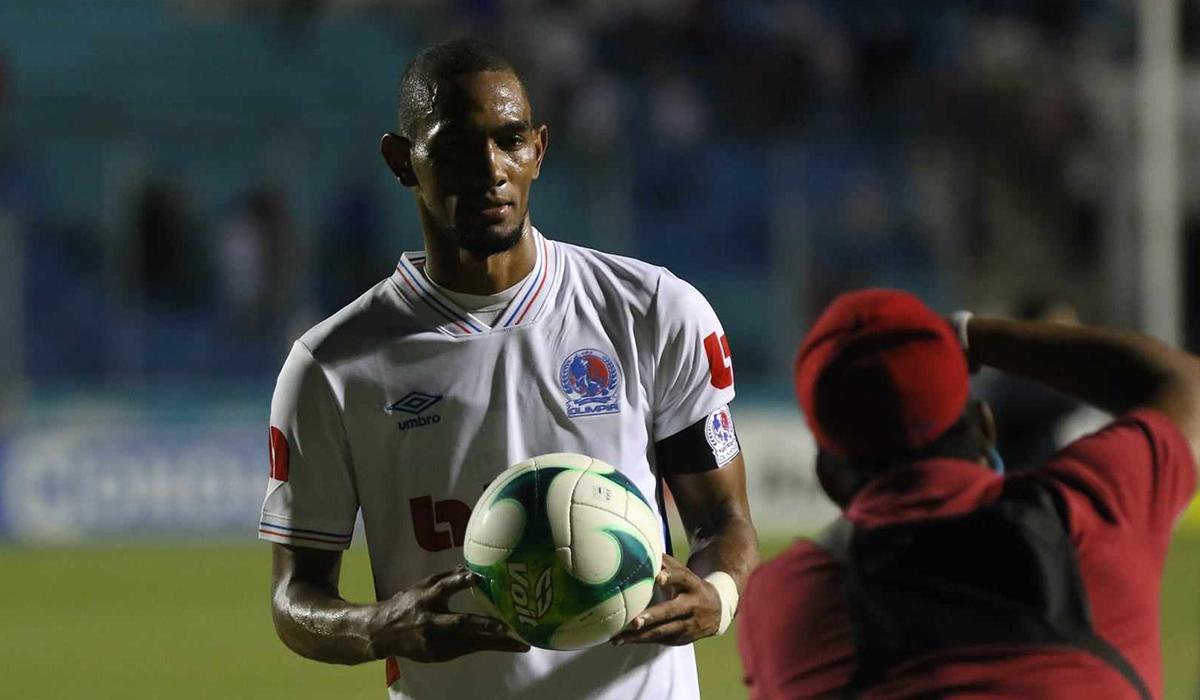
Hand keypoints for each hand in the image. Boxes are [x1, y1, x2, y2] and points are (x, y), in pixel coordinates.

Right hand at [368, 565, 530, 661]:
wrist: (383, 633)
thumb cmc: (406, 604)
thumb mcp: (422, 586)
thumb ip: (447, 578)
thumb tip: (473, 569)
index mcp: (426, 598)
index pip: (443, 587)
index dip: (459, 582)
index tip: (476, 577)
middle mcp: (431, 621)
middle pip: (461, 623)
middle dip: (486, 627)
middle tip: (510, 628)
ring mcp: (436, 642)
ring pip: (469, 643)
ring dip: (496, 644)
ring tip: (521, 644)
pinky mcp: (439, 655)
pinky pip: (467, 650)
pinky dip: (486, 648)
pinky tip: (505, 646)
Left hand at [609, 554, 720, 646]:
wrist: (717, 611)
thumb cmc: (690, 586)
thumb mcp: (684, 573)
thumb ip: (665, 563)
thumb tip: (641, 547)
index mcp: (691, 584)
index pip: (682, 578)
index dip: (671, 577)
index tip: (658, 578)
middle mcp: (691, 605)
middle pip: (671, 611)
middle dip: (653, 616)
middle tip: (634, 621)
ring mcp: (687, 625)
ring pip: (663, 630)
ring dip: (640, 635)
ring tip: (618, 638)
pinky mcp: (681, 639)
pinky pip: (659, 640)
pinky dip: (640, 640)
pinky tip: (621, 641)